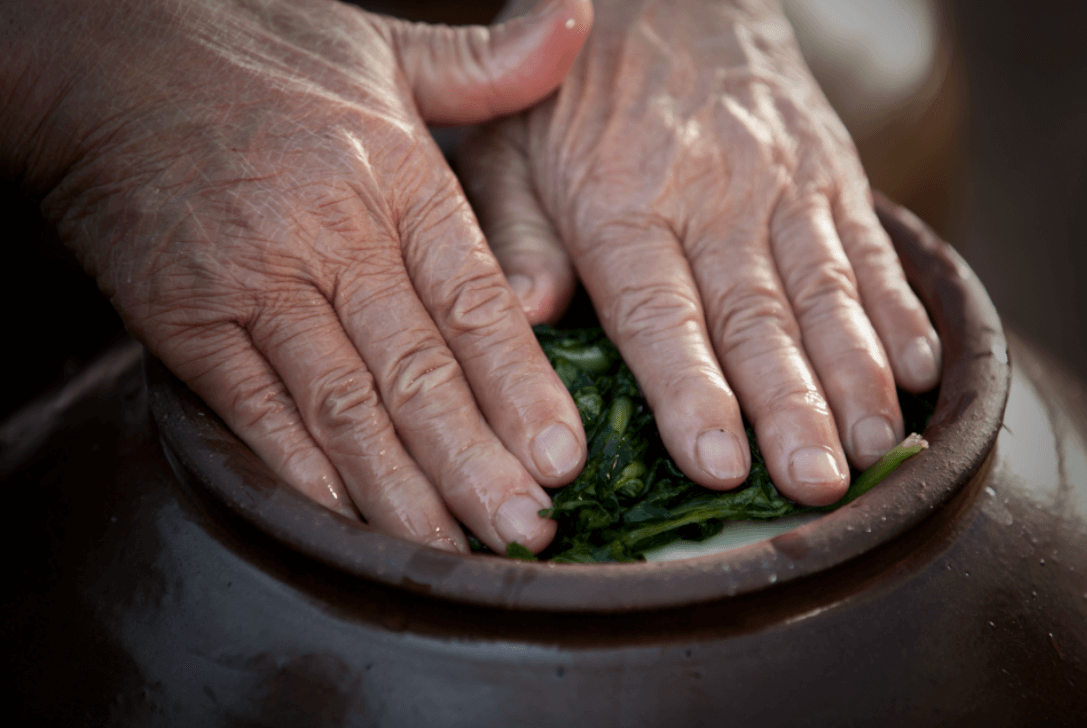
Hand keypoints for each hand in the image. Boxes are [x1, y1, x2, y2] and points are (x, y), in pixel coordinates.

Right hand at [3, 0, 593, 552]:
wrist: (100, 49)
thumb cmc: (258, 49)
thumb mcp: (386, 47)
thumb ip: (490, 66)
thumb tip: (583, 21)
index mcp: (397, 178)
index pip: (476, 303)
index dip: (522, 388)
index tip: (565, 457)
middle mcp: (332, 236)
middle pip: (419, 372)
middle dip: (477, 464)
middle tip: (527, 534)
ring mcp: (254, 282)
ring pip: (344, 405)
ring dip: (401, 490)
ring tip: (453, 553)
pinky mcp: (183, 317)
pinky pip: (253, 408)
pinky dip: (302, 469)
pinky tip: (346, 520)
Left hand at [459, 0, 940, 505]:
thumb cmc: (570, 93)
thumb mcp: (507, 147)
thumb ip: (516, 230)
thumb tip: (530, 309)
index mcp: (621, 203)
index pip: (661, 313)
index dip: (691, 392)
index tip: (719, 465)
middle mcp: (711, 196)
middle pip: (756, 316)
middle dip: (792, 407)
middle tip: (819, 482)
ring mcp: (781, 181)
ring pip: (827, 290)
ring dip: (855, 375)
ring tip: (876, 448)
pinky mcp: (830, 169)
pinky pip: (871, 244)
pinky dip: (898, 309)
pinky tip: (917, 370)